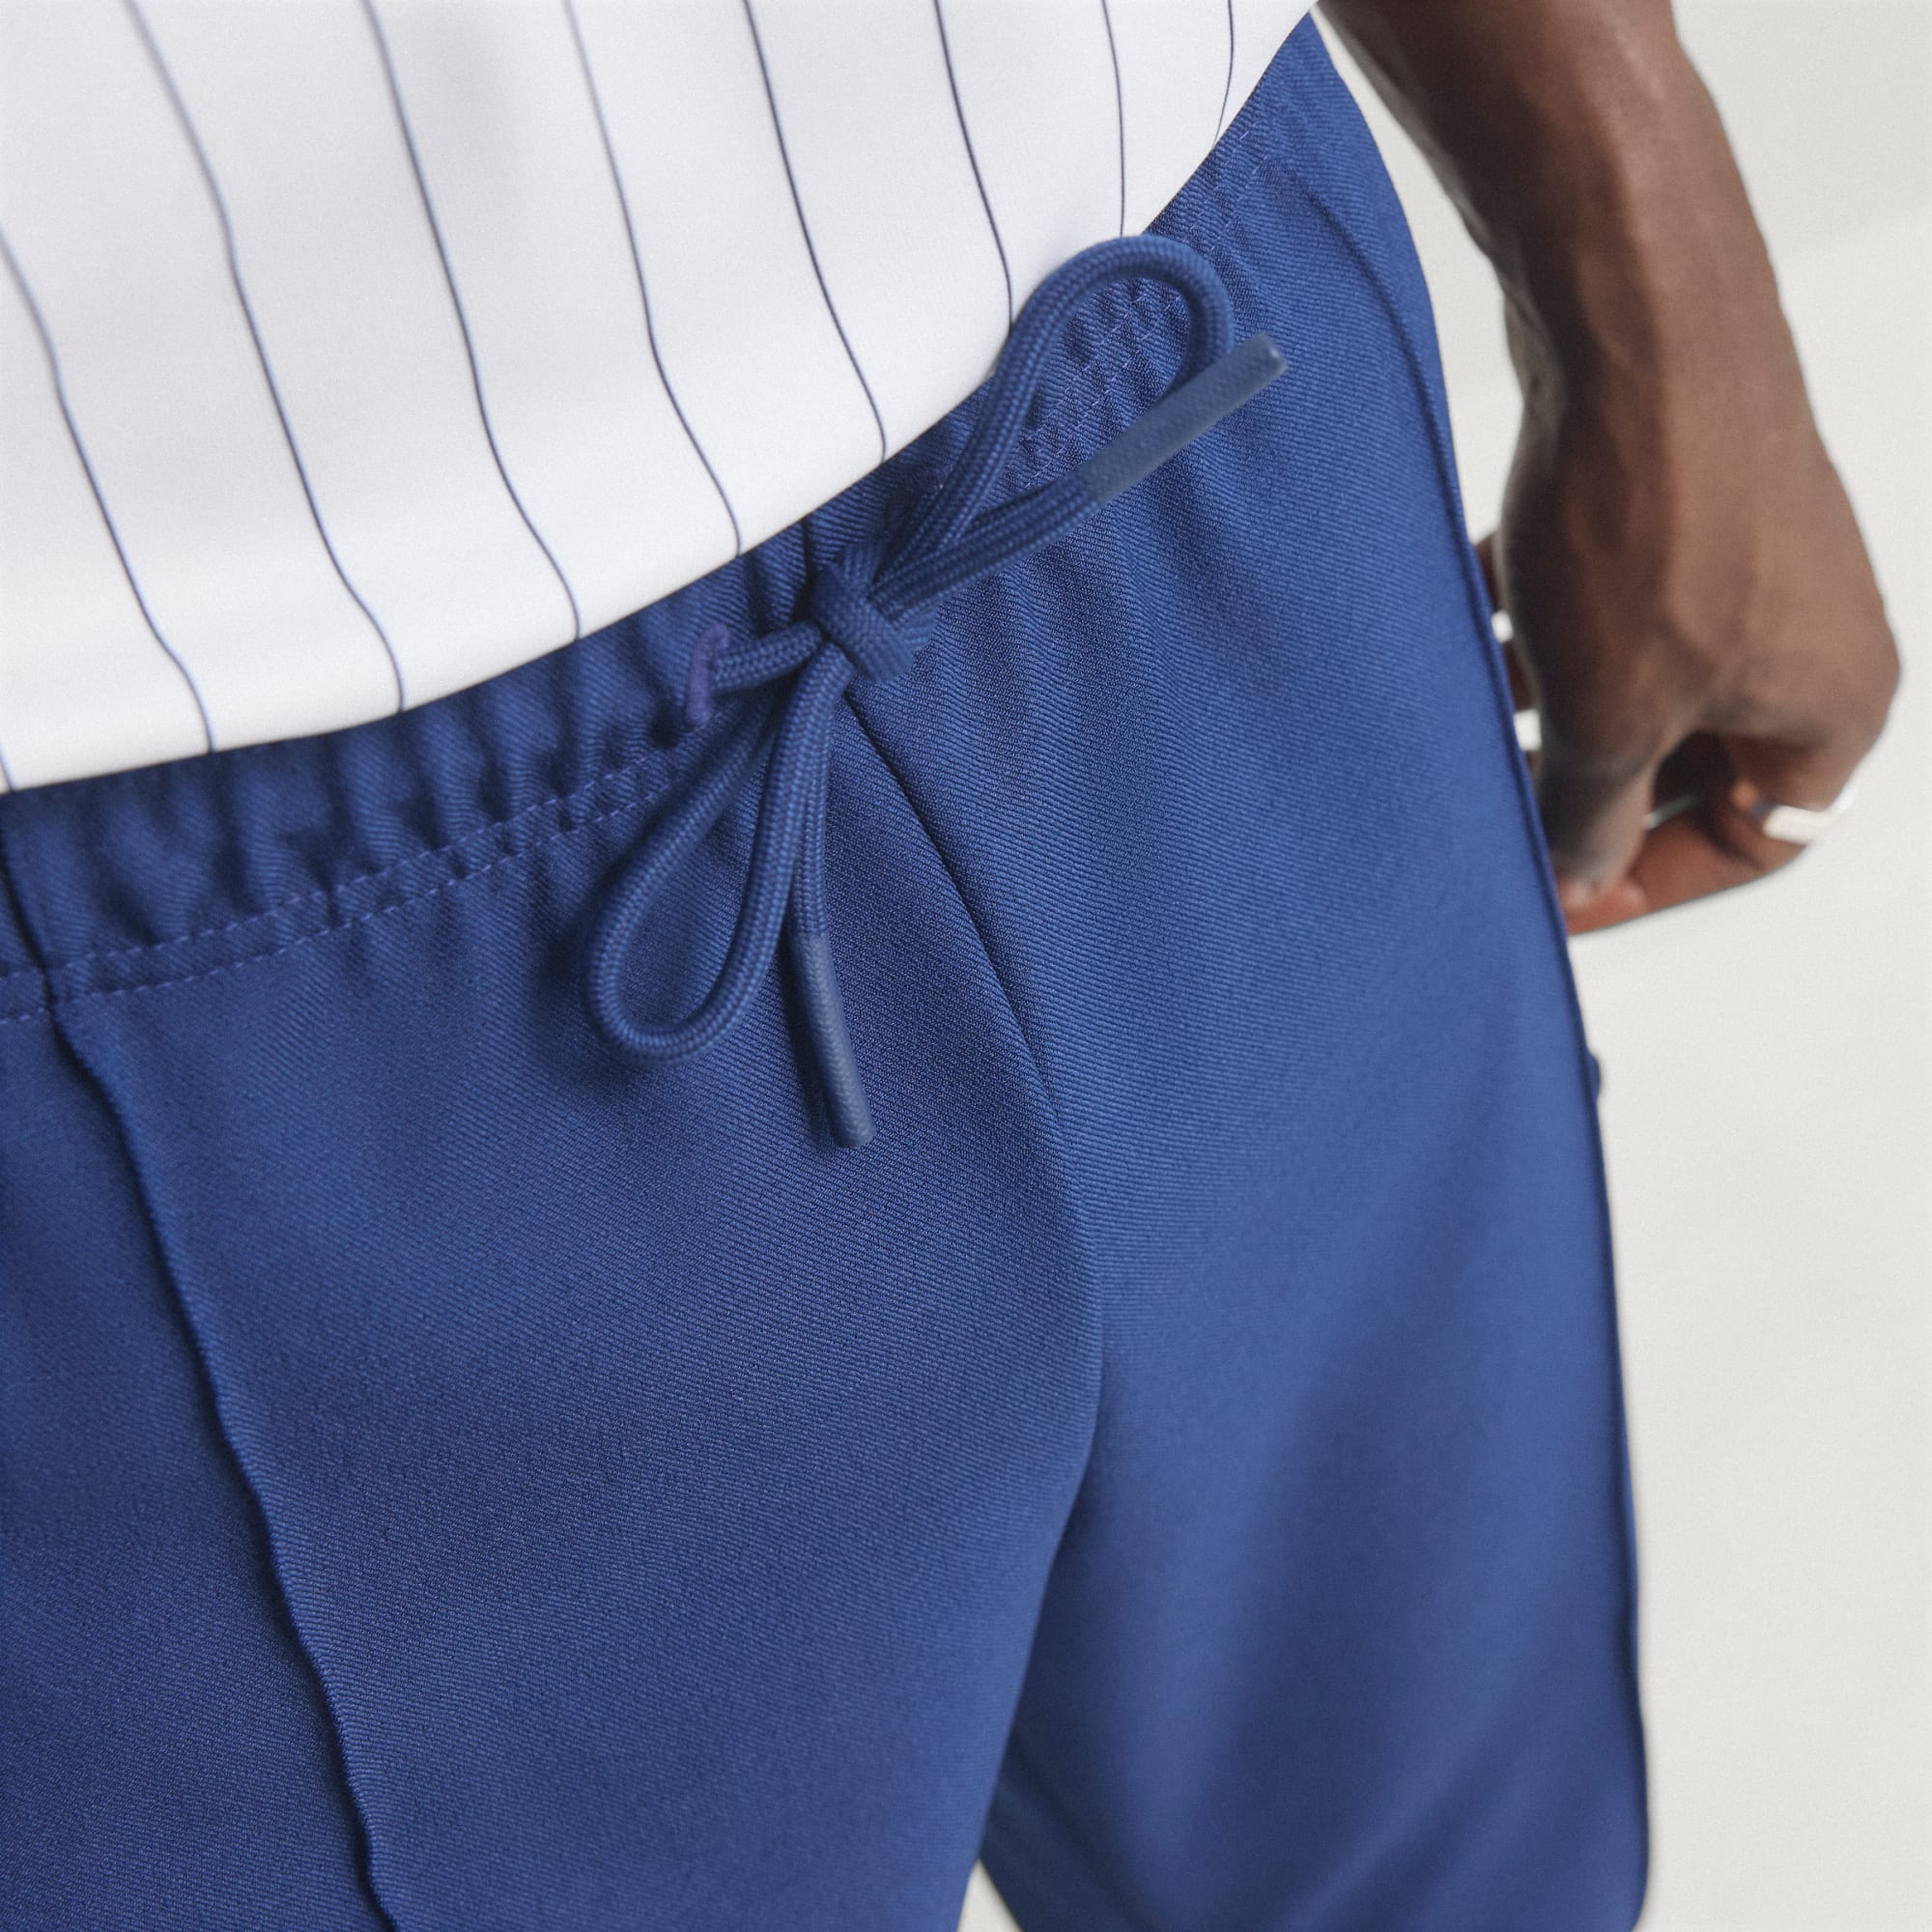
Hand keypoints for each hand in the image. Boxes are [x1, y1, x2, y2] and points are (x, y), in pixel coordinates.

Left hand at [1483, 296, 1898, 935]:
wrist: (1638, 323)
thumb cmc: (1654, 525)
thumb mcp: (1609, 712)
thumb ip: (1593, 811)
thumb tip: (1581, 875)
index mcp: (1831, 707)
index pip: (1750, 841)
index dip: (1646, 881)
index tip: (1556, 899)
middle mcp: (1808, 637)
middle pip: (1691, 761)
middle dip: (1591, 787)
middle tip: (1501, 812)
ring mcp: (1749, 563)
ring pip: (1640, 678)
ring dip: (1554, 707)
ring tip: (1468, 720)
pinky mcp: (1686, 506)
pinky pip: (1614, 600)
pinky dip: (1545, 623)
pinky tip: (1470, 623)